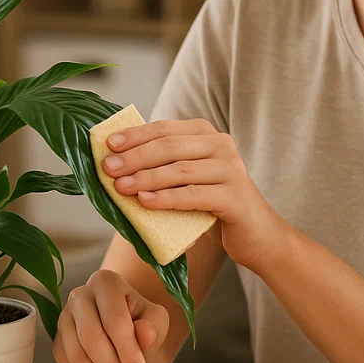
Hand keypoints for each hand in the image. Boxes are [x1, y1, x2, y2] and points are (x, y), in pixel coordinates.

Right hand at [52, 269, 169, 362]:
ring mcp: (64, 320)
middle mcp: (79, 297)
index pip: (113, 319)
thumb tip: (145, 336)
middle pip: (91, 339)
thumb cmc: (140, 318)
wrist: (124, 324)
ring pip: (76, 358)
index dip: (127, 351)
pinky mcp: (58, 343)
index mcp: (105, 283)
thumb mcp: (156, 318)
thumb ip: (154, 325)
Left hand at [102, 117, 290, 271]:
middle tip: (108, 168)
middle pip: (170, 146)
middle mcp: (222, 145)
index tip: (108, 145)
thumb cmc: (212, 206)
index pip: (165, 129)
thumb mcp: (188, 179)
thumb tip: (116, 164)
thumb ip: (163, 166)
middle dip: (135, 156)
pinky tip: (145, 202)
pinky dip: (166, 198)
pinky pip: (194, 195)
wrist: (255, 234)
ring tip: (120, 187)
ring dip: (146, 178)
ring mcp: (231, 169)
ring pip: (180, 170)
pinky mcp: (235, 196)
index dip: (135, 135)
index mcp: (207, 134)